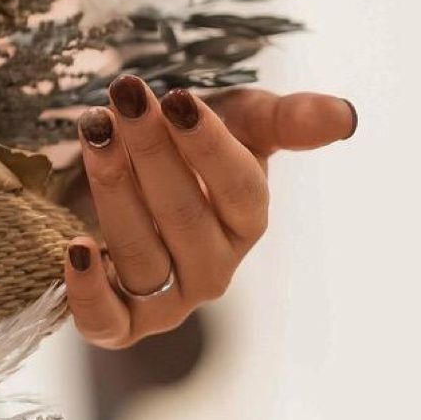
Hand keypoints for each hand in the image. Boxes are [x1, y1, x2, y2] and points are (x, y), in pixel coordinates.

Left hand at [63, 76, 357, 347]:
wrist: (119, 178)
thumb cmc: (183, 146)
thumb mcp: (234, 120)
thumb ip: (286, 120)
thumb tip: (344, 116)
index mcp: (247, 220)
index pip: (239, 189)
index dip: (208, 145)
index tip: (176, 98)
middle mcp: (212, 266)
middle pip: (184, 216)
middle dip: (151, 150)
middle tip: (123, 97)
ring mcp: (167, 298)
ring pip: (142, 255)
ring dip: (113, 189)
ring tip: (94, 131)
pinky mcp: (118, 320)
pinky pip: (107, 322)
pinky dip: (90, 292)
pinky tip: (77, 247)